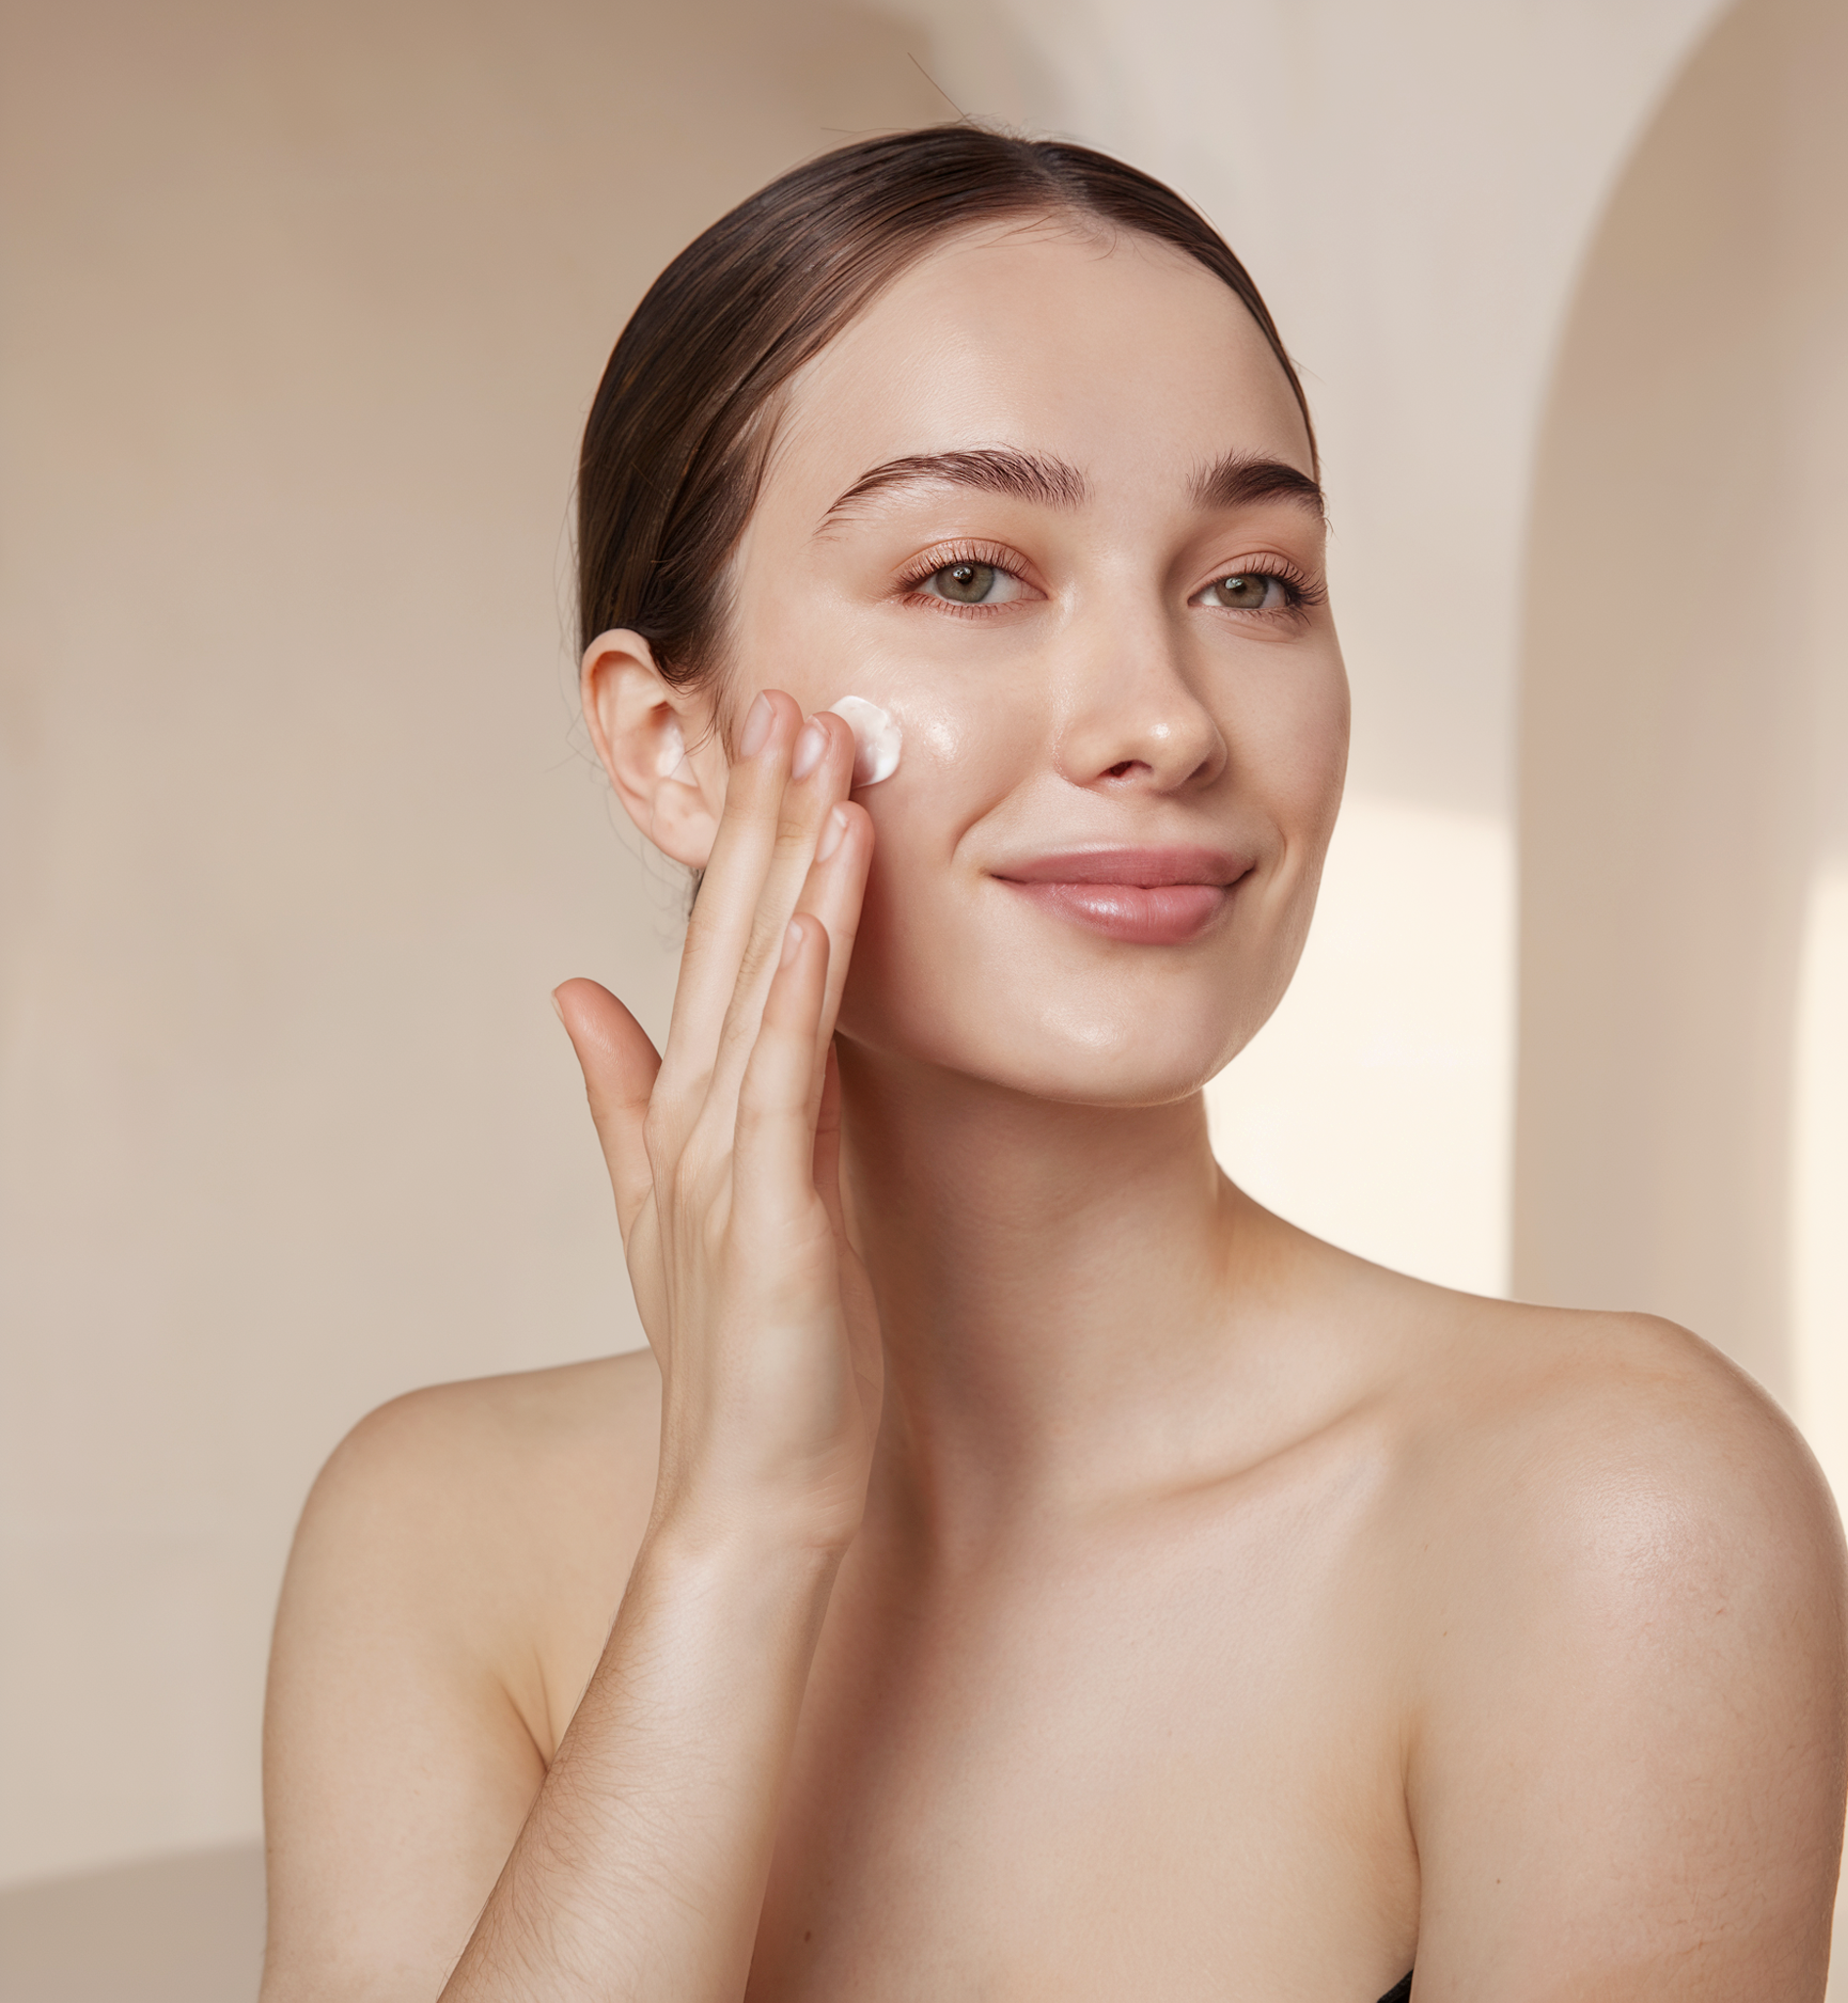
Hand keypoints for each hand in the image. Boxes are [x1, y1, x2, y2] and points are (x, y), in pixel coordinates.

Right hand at [554, 690, 881, 1550]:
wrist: (752, 1494)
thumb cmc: (738, 1352)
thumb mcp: (675, 1200)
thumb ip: (624, 1091)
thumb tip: (574, 989)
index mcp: (694, 1105)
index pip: (721, 945)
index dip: (746, 838)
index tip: (776, 735)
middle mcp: (701, 1115)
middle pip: (734, 938)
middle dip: (760, 815)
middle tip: (788, 693)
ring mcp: (729, 1163)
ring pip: (760, 986)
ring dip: (784, 868)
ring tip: (813, 757)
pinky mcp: (770, 1220)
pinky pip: (784, 1086)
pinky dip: (796, 998)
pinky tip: (817, 911)